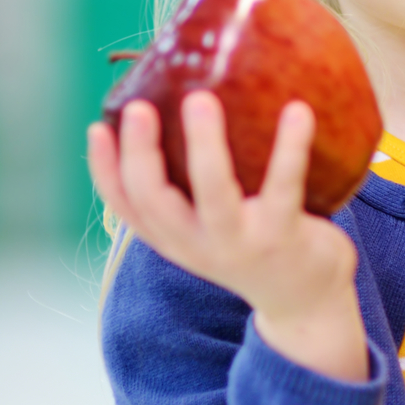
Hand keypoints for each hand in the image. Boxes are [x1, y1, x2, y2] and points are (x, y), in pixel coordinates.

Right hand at [88, 93, 369, 382]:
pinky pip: (283, 186)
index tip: (97, 127)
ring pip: (213, 193)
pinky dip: (290, 147)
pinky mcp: (283, 236)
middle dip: (140, 152)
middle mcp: (199, 245)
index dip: (105, 170)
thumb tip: (186, 111)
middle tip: (139, 107)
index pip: (126, 207)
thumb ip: (192, 190)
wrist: (306, 305)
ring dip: (204, 145)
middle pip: (155, 200)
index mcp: (175, 239)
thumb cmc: (256, 247)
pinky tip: (297, 110)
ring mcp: (240, 243)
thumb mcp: (212, 229)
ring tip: (201, 99)